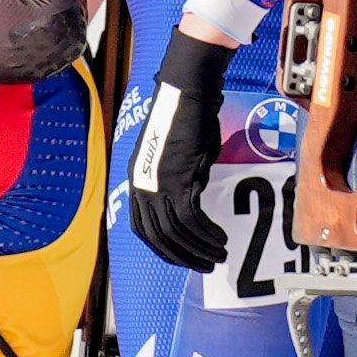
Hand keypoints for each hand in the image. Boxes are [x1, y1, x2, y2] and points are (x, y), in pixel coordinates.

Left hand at [126, 30, 236, 271]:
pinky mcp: (177, 180)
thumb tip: (193, 202)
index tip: (182, 258)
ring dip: (199, 248)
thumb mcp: (177, 156)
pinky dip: (207, 233)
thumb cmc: (186, 118)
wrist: (188, 92)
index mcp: (136, 180)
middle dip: (183, 256)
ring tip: (219, 254)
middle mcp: (141, 186)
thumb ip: (180, 181)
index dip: (161, 249)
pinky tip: (220, 238)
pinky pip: (192, 219)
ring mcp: (157, 184)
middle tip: (206, 264)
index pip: (141, 228)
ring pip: (176, 232)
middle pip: (158, 237)